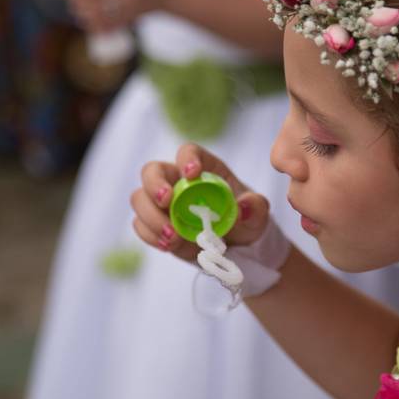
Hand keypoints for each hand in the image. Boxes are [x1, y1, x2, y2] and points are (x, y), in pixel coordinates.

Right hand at [131, 143, 271, 259]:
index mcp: (204, 168)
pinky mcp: (155, 224)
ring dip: (151, 217)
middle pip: (152, 171)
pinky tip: (168, 246)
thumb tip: (242, 208)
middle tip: (167, 203)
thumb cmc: (245, 219)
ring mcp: (163, 203)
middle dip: (154, 185)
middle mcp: (177, 180)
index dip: (186, 159)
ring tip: (173, 237)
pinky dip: (150, 235)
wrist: (236, 245)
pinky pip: (140, 225)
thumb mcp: (257, 213)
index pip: (188, 152)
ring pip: (140, 198)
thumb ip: (254, 207)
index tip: (191, 174)